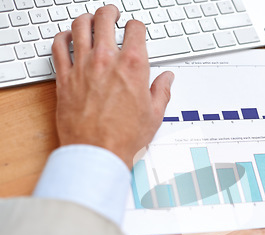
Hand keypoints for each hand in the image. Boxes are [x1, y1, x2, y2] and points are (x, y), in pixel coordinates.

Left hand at [51, 5, 173, 168]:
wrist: (97, 152)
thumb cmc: (125, 136)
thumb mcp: (155, 114)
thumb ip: (162, 91)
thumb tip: (167, 79)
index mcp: (134, 66)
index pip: (136, 29)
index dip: (137, 26)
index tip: (136, 30)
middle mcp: (107, 60)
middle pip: (105, 19)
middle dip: (111, 13)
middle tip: (112, 14)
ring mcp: (83, 67)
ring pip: (80, 26)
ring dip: (87, 19)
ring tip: (91, 21)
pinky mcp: (64, 77)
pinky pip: (58, 46)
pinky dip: (63, 37)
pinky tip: (68, 38)